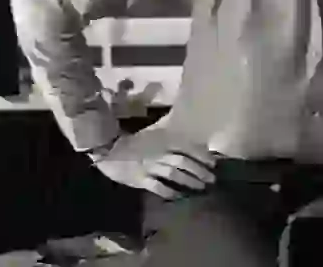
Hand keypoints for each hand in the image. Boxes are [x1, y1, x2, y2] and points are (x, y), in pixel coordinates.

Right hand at [91, 129, 216, 199]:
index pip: (188, 147)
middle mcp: (159, 153)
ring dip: (190, 181)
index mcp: (163, 140)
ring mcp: (150, 166)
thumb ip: (169, 129)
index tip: (214, 163)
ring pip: (174, 174)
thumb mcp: (153, 131)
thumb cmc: (133, 141)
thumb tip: (186, 125)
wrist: (108, 150)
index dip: (202, 155)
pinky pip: (158, 187)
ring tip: (201, 188)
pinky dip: (170, 192)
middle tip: (212, 179)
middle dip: (200, 171)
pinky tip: (179, 196)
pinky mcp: (140, 179)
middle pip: (184, 162)